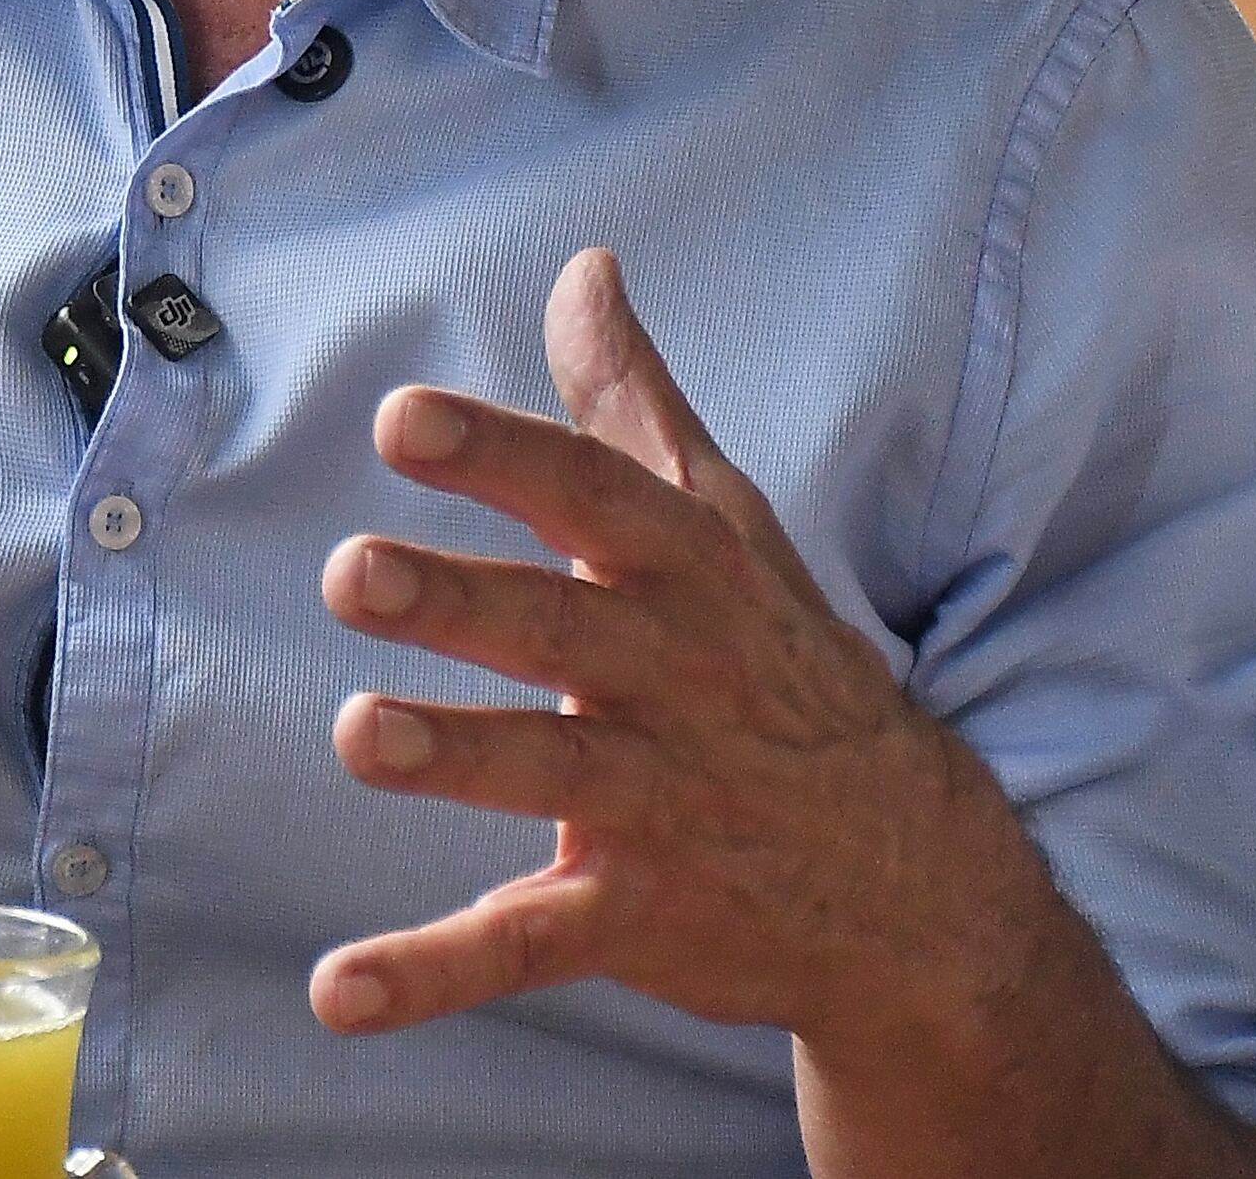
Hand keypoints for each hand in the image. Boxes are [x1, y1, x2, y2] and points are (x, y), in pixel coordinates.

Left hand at [313, 248, 1047, 1051]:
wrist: (918, 882)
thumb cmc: (779, 666)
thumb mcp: (724, 525)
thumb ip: (631, 405)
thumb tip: (583, 267)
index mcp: (681, 576)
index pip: (588, 498)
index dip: (498, 455)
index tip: (401, 419)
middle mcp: (670, 680)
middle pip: (559, 629)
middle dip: (459, 601)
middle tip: (351, 574)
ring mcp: (659, 801)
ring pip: (551, 775)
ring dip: (457, 758)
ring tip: (359, 739)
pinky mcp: (637, 913)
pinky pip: (528, 944)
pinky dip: (431, 973)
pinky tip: (337, 989)